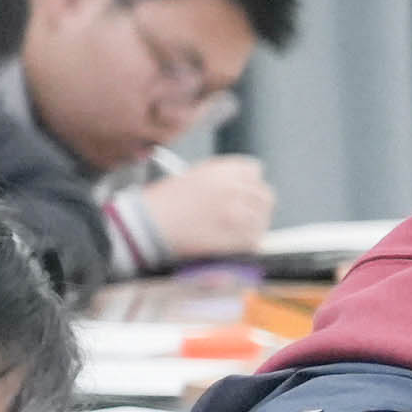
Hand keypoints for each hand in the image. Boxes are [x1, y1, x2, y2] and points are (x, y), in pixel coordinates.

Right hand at [139, 157, 275, 262]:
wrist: (147, 225)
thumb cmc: (162, 202)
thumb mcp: (192, 176)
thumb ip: (221, 177)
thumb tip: (242, 185)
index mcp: (222, 170)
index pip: (254, 170)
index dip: (249, 181)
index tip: (244, 190)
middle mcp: (235, 188)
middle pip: (264, 194)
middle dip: (256, 203)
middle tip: (246, 213)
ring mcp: (239, 213)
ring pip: (263, 217)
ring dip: (253, 223)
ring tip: (235, 229)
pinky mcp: (238, 236)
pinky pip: (256, 238)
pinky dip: (248, 241)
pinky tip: (234, 242)